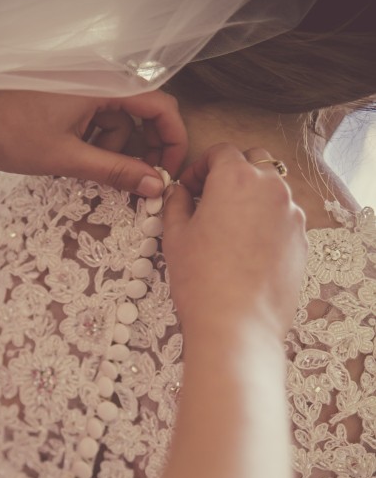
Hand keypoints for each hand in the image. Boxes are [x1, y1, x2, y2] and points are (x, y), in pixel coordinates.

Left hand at [0, 89, 186, 195]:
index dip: (172, 140)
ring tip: (83, 167)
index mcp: (104, 84)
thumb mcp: (69, 158)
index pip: (160, 106)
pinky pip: (96, 118)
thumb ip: (118, 171)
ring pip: (117, 120)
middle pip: (141, 113)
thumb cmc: (9, 133)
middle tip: (137, 181)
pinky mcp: (68, 95)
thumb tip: (155, 185)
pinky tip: (72, 155)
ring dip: (111, 148)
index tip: (169, 171)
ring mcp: (82, 86)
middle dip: (141, 149)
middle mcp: (98, 78)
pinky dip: (93, 140)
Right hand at [162, 143, 307, 339]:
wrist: (238, 325)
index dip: (200, 168)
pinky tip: (248, 249)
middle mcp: (271, 188)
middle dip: (232, 173)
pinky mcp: (302, 240)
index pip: (221, 152)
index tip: (189, 188)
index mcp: (236, 178)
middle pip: (254, 162)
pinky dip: (267, 223)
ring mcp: (291, 214)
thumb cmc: (202, 281)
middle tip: (210, 200)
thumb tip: (178, 193)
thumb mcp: (175, 237)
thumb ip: (175, 204)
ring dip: (252, 197)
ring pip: (272, 190)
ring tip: (230, 227)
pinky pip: (283, 219)